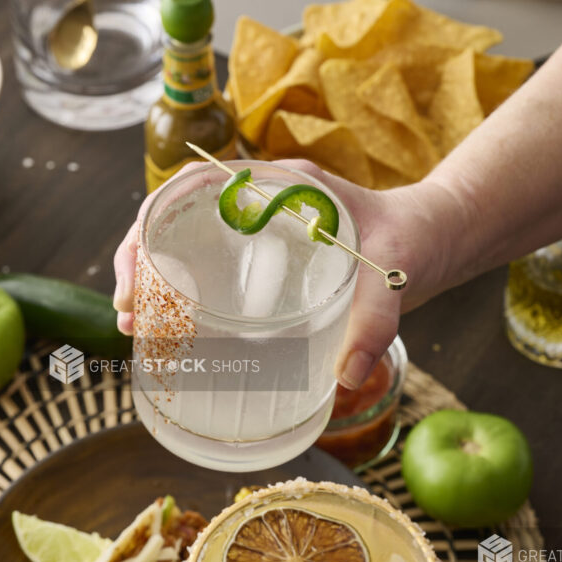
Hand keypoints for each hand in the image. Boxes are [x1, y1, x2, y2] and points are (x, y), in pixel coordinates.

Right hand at [112, 160, 468, 387]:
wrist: (434, 241)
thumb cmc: (414, 241)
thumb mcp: (398, 272)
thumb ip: (377, 319)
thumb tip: (347, 376)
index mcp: (278, 185)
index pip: (191, 188)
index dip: (151, 225)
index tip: (136, 270)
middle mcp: (258, 204)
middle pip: (175, 220)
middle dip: (139, 261)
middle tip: (127, 312)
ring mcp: (257, 233)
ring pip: (187, 247)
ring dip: (154, 281)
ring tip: (135, 325)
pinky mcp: (265, 263)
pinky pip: (211, 272)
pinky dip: (185, 298)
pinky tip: (172, 333)